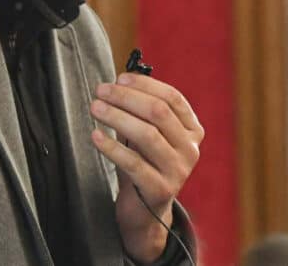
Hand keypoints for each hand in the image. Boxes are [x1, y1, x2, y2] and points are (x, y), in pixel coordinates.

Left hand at [89, 72, 202, 262]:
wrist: (145, 211)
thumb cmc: (144, 163)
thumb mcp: (148, 133)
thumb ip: (140, 109)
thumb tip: (119, 81)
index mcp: (192, 130)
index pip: (172, 98)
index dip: (145, 85)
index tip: (119, 78)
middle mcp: (190, 149)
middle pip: (159, 112)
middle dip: (126, 97)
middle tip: (101, 91)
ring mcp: (178, 171)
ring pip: (147, 135)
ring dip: (117, 116)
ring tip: (95, 108)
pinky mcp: (160, 190)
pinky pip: (133, 163)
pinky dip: (112, 147)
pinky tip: (96, 135)